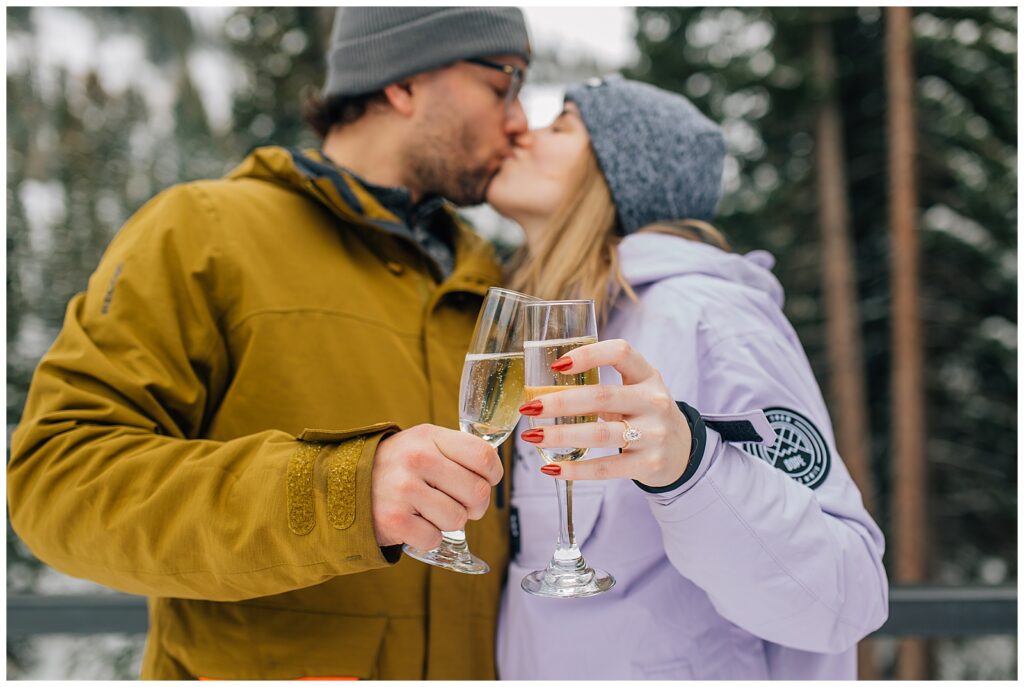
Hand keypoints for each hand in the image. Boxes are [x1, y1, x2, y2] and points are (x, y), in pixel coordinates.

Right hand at [371, 424, 501, 549]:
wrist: (344, 484)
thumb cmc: (397, 466)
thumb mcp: (423, 443)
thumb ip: (457, 452)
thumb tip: (493, 473)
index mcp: (430, 436)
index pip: (484, 456)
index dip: (493, 474)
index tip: (486, 480)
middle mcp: (417, 459)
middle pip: (477, 492)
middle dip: (475, 505)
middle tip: (461, 503)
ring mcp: (404, 489)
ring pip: (458, 519)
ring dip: (449, 522)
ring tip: (432, 511)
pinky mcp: (394, 519)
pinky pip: (434, 538)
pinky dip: (429, 537)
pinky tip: (415, 522)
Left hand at [519, 339, 691, 487]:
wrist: (682, 451)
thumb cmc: (645, 415)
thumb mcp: (635, 391)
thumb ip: (601, 388)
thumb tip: (543, 392)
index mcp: (647, 375)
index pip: (620, 352)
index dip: (588, 354)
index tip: (557, 365)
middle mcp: (654, 401)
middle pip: (602, 397)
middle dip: (560, 402)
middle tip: (531, 407)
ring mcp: (654, 434)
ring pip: (600, 434)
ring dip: (561, 435)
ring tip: (532, 436)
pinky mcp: (649, 464)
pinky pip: (606, 468)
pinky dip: (575, 469)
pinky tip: (552, 468)